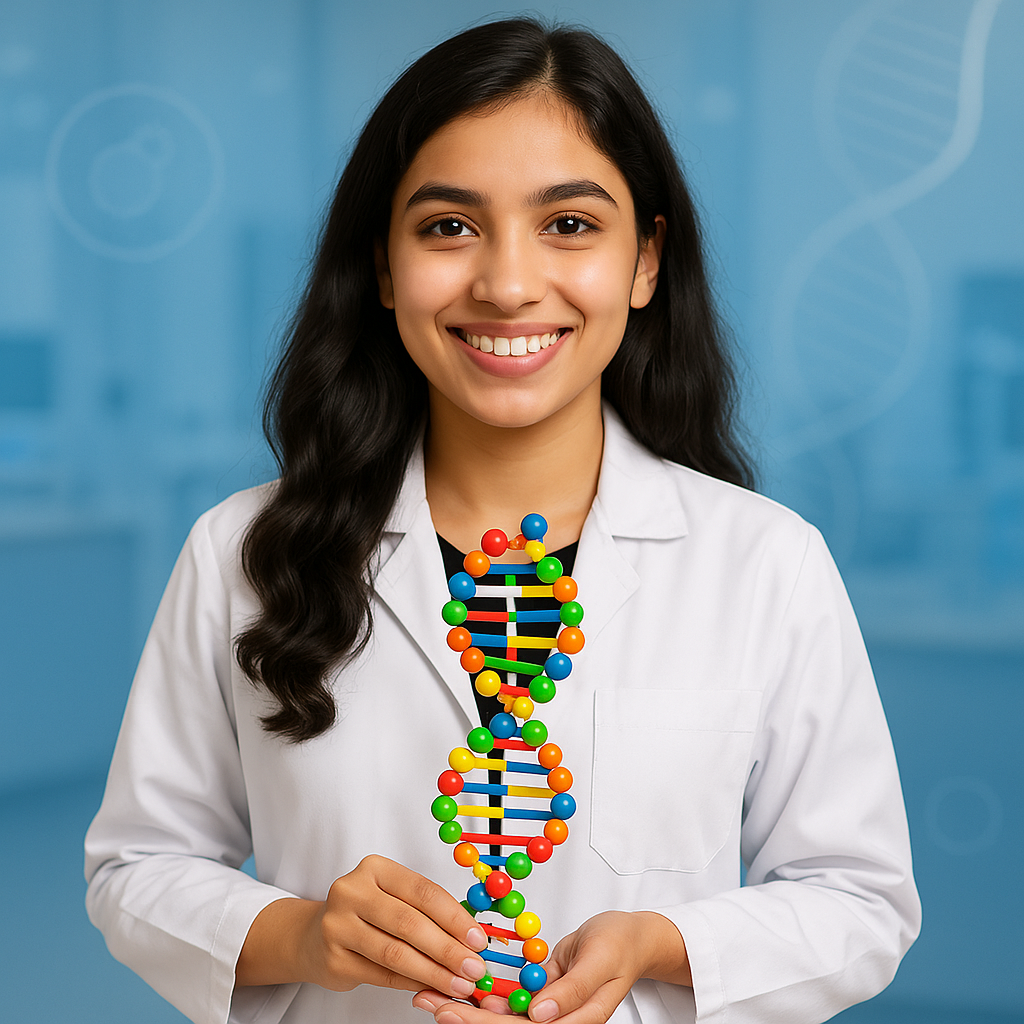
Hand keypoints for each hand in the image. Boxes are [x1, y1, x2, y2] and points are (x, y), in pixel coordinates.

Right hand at [236, 854, 488, 999]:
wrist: (312, 935)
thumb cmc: (365, 913)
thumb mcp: (392, 897)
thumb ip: (426, 911)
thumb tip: (470, 937)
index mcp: (374, 868)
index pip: (423, 891)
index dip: (454, 917)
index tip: (477, 939)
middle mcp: (352, 891)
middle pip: (410, 923)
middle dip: (448, 949)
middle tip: (473, 967)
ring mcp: (338, 925)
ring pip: (396, 953)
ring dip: (433, 972)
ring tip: (458, 983)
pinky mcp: (333, 958)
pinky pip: (382, 974)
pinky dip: (411, 983)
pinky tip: (430, 987)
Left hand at [411, 910, 689, 1023]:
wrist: (630, 937)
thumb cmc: (620, 945)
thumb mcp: (601, 960)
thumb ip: (573, 990)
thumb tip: (542, 1014)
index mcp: (576, 1023)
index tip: (453, 1013)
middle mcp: (556, 1021)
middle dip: (465, 1018)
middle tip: (430, 1002)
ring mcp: (545, 1009)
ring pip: (500, 1015)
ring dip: (465, 1006)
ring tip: (430, 995)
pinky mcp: (538, 994)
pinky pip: (506, 998)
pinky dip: (480, 992)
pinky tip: (454, 985)